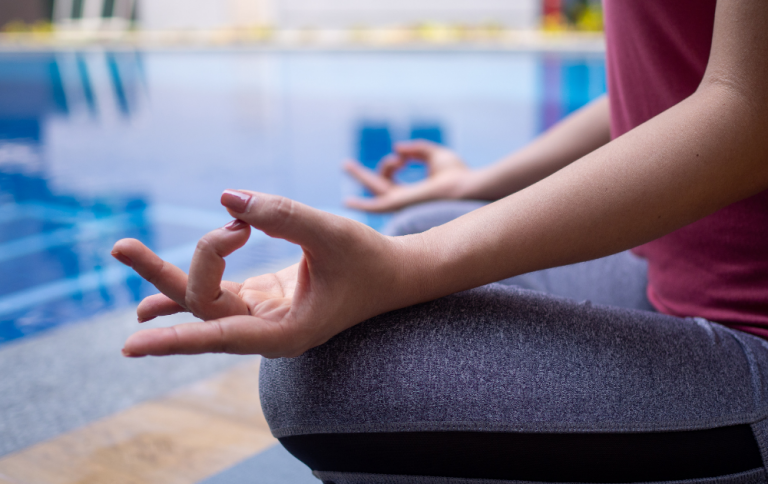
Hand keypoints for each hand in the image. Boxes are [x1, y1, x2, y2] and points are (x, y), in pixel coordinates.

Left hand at [111, 190, 405, 357]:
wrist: (396, 275)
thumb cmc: (371, 260)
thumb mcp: (330, 233)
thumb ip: (281, 214)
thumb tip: (227, 198)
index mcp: (287, 331)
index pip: (221, 335)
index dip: (177, 338)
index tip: (134, 343)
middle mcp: (268, 330)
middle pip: (203, 307)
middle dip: (165, 275)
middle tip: (120, 245)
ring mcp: (263, 315)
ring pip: (205, 300)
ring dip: (166, 279)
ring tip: (124, 251)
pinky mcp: (263, 298)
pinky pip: (218, 294)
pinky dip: (189, 283)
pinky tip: (150, 300)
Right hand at [344, 140, 470, 211]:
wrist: (465, 187)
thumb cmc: (457, 174)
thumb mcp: (435, 155)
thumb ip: (417, 150)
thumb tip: (397, 149)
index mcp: (412, 193)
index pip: (390, 178)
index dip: (391, 162)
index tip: (402, 156)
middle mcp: (403, 202)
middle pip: (376, 187)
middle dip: (361, 175)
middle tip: (345, 164)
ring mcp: (400, 205)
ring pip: (372, 191)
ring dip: (360, 176)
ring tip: (345, 164)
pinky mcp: (400, 205)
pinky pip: (375, 207)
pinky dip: (361, 205)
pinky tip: (347, 202)